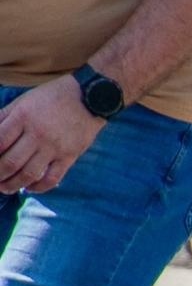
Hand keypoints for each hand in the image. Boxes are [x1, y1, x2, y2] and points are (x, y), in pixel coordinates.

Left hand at [0, 76, 104, 193]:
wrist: (89, 98)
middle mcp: (37, 134)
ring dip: (13, 184)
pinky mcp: (70, 156)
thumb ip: (5, 116)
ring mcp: (54, 147)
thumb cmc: (53, 97)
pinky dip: (39, 187)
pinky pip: (52, 178)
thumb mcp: (24, 100)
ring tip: (6, 188)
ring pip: (29, 174)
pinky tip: (30, 187)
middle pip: (10, 162)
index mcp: (22, 117)